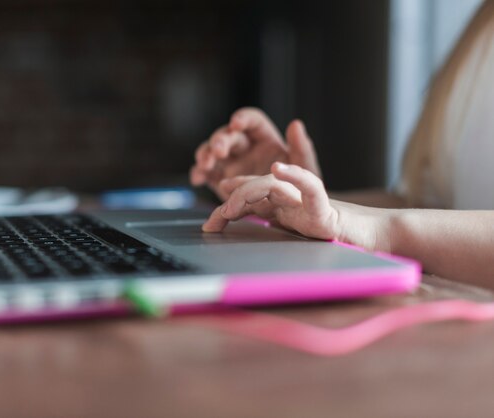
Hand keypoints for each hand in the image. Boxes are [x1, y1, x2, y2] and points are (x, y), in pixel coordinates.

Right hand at [189, 107, 321, 199]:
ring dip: (205, 153)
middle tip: (218, 152)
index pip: (252, 122)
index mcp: (265, 139)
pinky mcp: (219, 180)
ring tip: (206, 164)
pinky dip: (199, 173)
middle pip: (228, 135)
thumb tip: (296, 124)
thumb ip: (302, 148)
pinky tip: (198, 178)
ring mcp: (230, 163)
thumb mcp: (305, 170)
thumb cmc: (299, 190)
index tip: (236, 124)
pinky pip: (205, 172)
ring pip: (212, 150)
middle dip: (220, 140)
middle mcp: (245, 148)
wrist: (288, 216)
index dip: (242, 119)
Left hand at [202, 162, 388, 251]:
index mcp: (286, 208)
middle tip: (214, 221)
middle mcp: (294, 201)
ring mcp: (308, 203)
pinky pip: (312, 188)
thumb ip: (277, 230)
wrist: (377, 240)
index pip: (254, 198)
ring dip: (249, 191)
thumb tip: (250, 233)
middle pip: (257, 190)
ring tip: (231, 203)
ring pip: (274, 186)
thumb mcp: (298, 238)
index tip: (212, 216)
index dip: (231, 200)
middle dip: (232, 202)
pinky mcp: (327, 210)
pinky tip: (278, 169)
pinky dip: (296, 176)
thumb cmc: (339, 240)